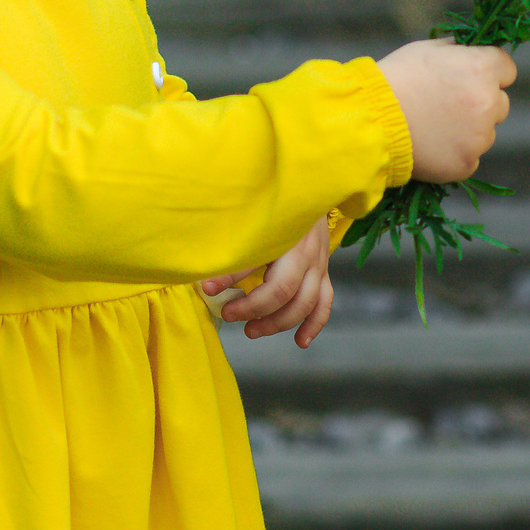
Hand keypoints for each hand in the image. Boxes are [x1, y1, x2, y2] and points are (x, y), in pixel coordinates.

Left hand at [201, 215, 335, 345]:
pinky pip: (324, 303)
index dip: (229, 279)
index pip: (255, 263)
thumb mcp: (252, 217)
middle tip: (228, 314)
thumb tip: (205, 270)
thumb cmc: (275, 205)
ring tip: (251, 331)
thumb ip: (234, 242)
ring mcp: (318, 263)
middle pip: (284, 291)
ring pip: (305, 303)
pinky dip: (314, 324)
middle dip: (254, 308)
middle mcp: (304, 251)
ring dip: (278, 322)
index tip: (206, 289)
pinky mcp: (324, 272)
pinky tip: (300, 341)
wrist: (311, 188)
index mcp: (284, 234)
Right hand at [377, 39, 515, 182]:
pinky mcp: (466, 164)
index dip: (489, 71)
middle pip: (500, 103)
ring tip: (433, 125)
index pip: (507, 69)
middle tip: (448, 103)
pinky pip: (470, 156)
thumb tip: (475, 54)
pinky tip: (431, 144)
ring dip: (469, 129)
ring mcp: (479, 138)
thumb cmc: (397, 78)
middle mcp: (488, 103)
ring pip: (486, 132)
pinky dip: (456, 152)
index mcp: (482, 70)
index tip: (470, 77)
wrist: (370, 120)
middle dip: (481, 102)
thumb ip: (461, 52)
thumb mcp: (429, 49)